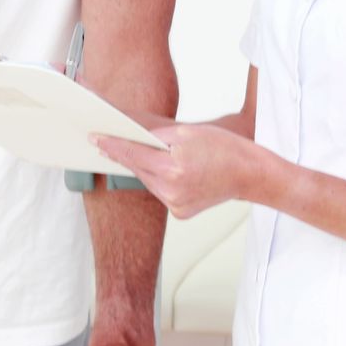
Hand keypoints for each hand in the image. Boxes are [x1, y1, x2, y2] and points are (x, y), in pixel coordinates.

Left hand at [94, 124, 256, 218]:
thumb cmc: (224, 149)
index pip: (133, 154)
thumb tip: (132, 134)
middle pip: (137, 168)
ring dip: (143, 167)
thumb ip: (155, 135)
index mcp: (173, 168)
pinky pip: (160, 192)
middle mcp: (171, 190)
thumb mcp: (188, 132)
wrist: (250, 174)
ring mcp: (175, 205)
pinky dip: (159, 180)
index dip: (112, 145)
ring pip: (147, 181)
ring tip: (143, 154)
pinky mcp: (180, 213)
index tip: (95, 138)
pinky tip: (166, 170)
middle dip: (124, 154)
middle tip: (105, 142)